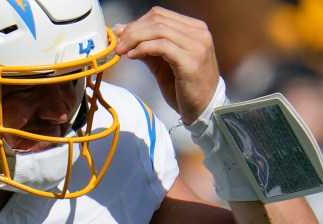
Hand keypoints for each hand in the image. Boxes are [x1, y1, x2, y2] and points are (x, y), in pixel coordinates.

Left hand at [113, 7, 222, 123]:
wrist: (204, 109)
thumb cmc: (184, 87)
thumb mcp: (163, 62)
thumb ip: (148, 46)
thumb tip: (123, 33)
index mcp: (196, 29)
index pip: (161, 15)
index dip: (137, 22)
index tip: (121, 35)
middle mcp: (200, 33)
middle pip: (158, 20)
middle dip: (133, 30)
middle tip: (118, 44)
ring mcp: (197, 46)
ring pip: (159, 30)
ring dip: (135, 39)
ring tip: (122, 51)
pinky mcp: (191, 61)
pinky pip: (162, 46)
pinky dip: (143, 48)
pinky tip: (133, 56)